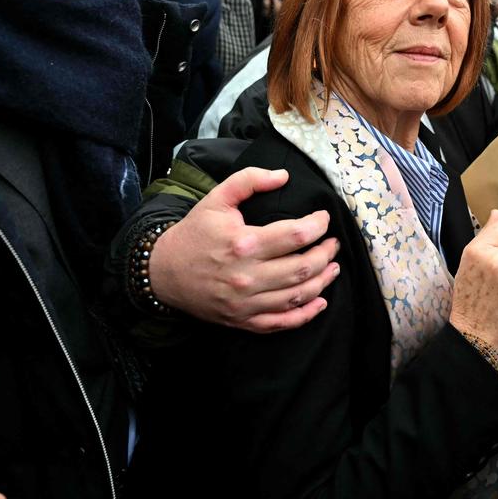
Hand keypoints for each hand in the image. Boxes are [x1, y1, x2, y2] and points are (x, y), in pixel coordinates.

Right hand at [149, 167, 340, 332]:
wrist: (164, 272)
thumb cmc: (194, 233)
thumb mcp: (217, 198)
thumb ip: (250, 180)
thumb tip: (284, 176)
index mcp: (244, 244)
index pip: (295, 236)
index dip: (318, 226)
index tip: (324, 219)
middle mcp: (247, 277)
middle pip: (303, 268)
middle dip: (326, 254)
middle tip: (333, 243)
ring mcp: (246, 303)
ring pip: (297, 295)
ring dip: (323, 281)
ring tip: (333, 266)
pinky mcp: (243, 321)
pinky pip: (281, 323)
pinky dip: (305, 314)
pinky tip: (319, 301)